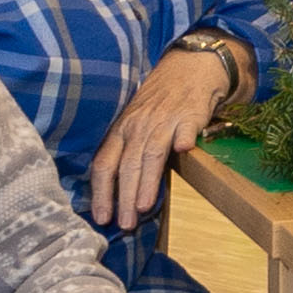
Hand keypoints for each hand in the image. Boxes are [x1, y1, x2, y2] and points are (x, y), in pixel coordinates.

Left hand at [86, 42, 238, 234]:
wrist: (190, 67)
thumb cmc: (159, 102)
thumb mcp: (134, 123)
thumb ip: (127, 152)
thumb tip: (116, 194)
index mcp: (121, 130)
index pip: (104, 163)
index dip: (102, 192)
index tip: (102, 217)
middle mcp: (138, 126)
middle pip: (127, 164)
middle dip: (124, 197)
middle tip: (125, 224)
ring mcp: (164, 120)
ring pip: (152, 153)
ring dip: (147, 181)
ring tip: (144, 207)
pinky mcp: (190, 114)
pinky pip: (185, 128)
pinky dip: (184, 139)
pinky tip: (184, 152)